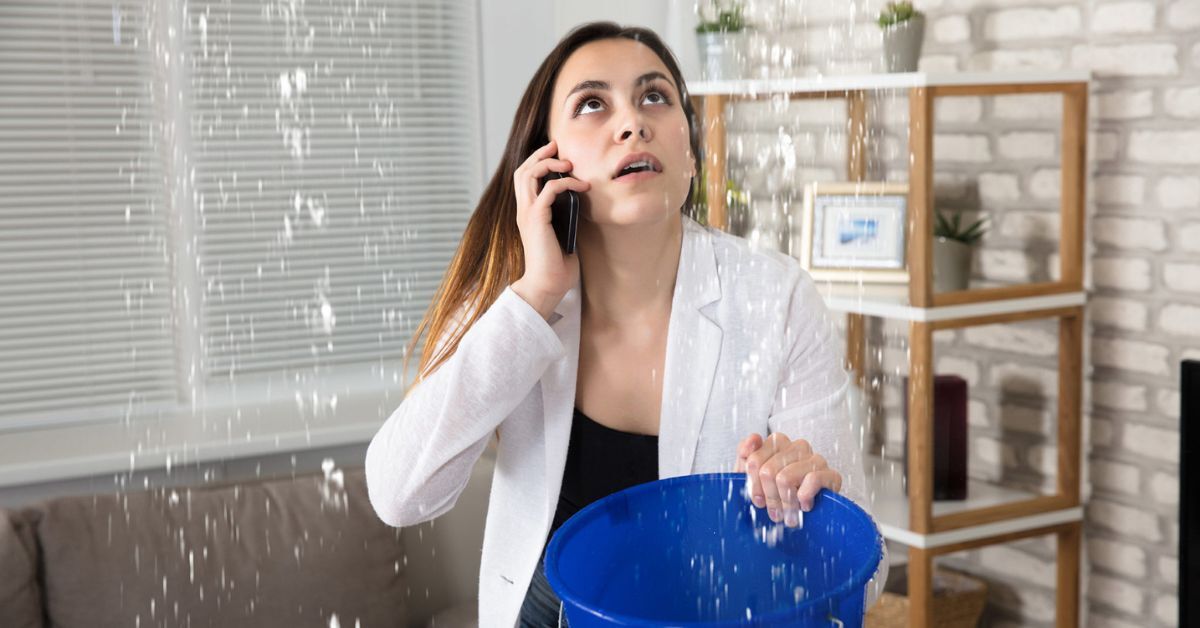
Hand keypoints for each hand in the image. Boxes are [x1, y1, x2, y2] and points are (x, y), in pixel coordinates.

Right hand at [510, 139, 589, 319]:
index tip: (556, 154)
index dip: (537, 161)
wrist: (547, 285)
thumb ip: (565, 215)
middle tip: (557, 148)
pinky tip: (581, 186)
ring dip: (549, 164)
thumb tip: (580, 199)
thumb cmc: (557, 264)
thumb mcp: (562, 233)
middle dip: (540, 154)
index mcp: (527, 213)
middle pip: (522, 170)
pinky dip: (565, 183)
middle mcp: (523, 210)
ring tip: (568, 164)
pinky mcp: (537, 220)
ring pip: (529, 175)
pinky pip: (548, 191)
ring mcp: (528, 214)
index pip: (524, 178)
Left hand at [735, 432, 842, 526]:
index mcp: (778, 443)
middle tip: (775, 511)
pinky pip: (812, 480)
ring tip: (788, 513)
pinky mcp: (831, 475)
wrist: (810, 517)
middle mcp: (797, 447)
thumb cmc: (779, 495)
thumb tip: (753, 440)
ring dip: (785, 503)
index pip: (754, 461)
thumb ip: (746, 456)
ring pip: (785, 479)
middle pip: (767, 472)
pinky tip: (805, 505)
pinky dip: (804, 498)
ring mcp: (815, 459)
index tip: (758, 499)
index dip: (753, 485)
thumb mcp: (753, 478)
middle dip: (769, 497)